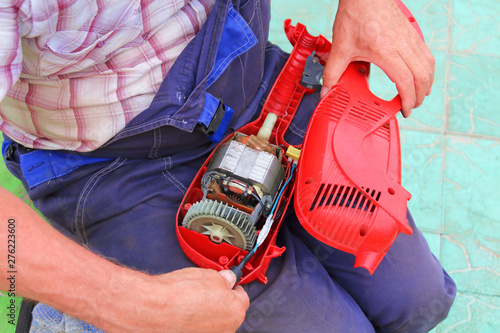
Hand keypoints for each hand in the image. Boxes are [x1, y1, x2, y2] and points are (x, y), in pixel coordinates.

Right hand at [95, 268, 248, 332]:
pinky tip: (185, 314)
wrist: (153, 310)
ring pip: (214, 322)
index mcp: (235, 311)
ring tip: (191, 302)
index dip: (232, 287)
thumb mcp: (209, 275)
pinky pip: (201, 329)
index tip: (226, 283)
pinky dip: (196, 323)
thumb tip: (228, 279)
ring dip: (208, 313)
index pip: (242, 296)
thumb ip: (224, 279)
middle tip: (205, 291)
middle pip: (229, 312)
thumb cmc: (178, 294)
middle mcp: (227, 329)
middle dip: (220, 301)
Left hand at [321, 0, 434, 116]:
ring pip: (428, 65)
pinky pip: (426, 55)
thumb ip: (332, 72)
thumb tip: (326, 91)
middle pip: (422, 77)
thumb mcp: (340, 47)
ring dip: (426, 83)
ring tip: (418, 95)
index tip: (404, 110)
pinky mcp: (412, 32)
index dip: (407, 100)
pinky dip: (426, 69)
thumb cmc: (355, 15)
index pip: (405, 82)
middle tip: (410, 107)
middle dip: (419, 96)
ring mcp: (410, 38)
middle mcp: (403, 45)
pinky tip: (421, 75)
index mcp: (386, 51)